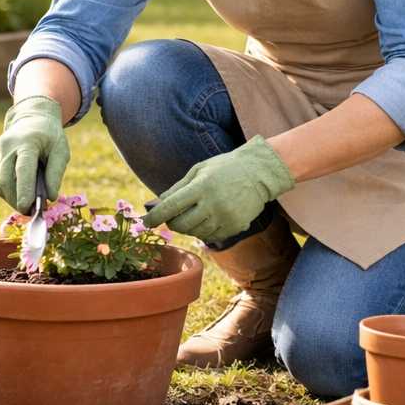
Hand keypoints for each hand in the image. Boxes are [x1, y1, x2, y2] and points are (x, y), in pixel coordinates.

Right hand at [0, 95, 68, 212]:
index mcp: (26, 142)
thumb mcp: (61, 150)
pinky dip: (6, 191)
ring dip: (13, 198)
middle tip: (33, 211)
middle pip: (6, 181)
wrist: (31, 120)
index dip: (24, 189)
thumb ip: (56, 173)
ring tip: (29, 197)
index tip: (27, 207)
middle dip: (18, 200)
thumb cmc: (49, 138)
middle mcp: (6, 146)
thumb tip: (50, 197)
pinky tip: (18, 185)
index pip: (23, 168)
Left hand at [141, 136, 295, 242]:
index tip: (146, 222)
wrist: (258, 172)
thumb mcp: (198, 170)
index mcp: (201, 187)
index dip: (155, 217)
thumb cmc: (224, 168)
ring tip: (195, 213)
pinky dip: (204, 230)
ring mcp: (225, 218)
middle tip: (173, 216)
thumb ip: (177, 188)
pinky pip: (211, 236)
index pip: (171, 207)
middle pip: (181, 225)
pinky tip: (209, 218)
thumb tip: (156, 204)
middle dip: (172, 222)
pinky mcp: (235, 227)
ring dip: (189, 227)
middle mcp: (213, 204)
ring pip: (196, 233)